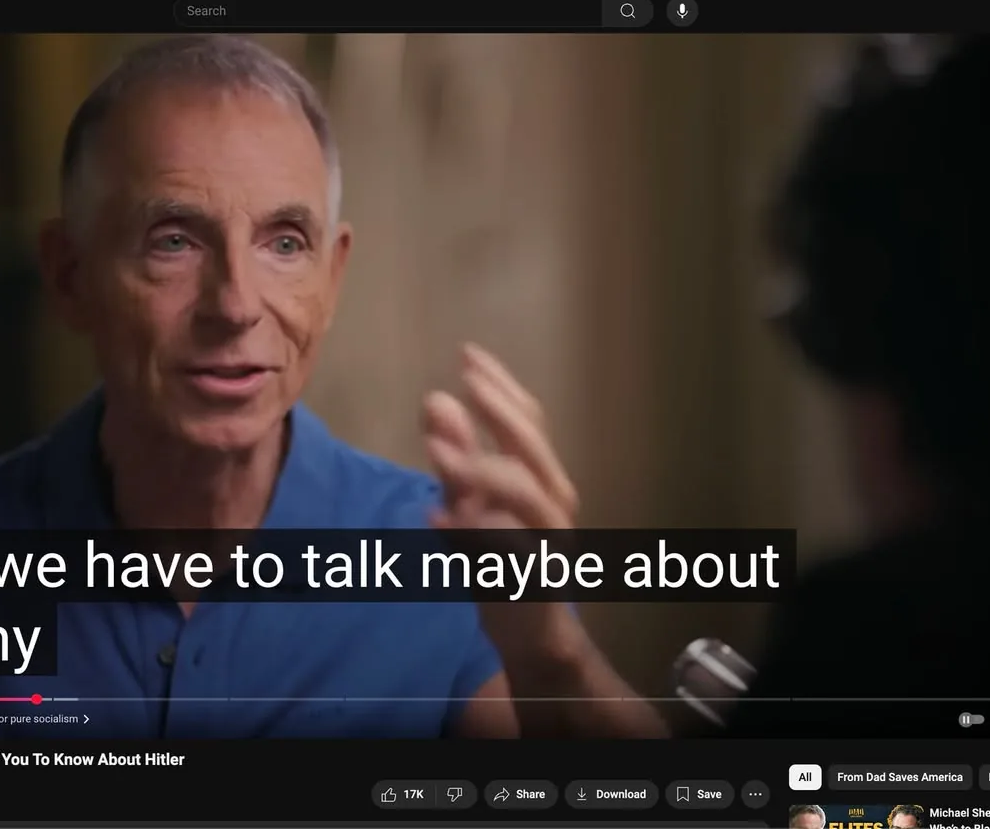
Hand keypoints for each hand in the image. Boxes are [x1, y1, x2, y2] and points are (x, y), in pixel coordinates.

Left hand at [422, 344, 587, 664]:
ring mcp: (549, 540)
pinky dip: (474, 532)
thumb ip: (456, 458)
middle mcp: (552, 502)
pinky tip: (437, 517)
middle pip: (531, 447)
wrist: (531, 636)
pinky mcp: (535, 579)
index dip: (501, 385)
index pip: (526, 420)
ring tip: (439, 451)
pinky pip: (508, 551)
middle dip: (500, 413)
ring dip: (482, 469)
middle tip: (465, 384)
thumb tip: (437, 400)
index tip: (468, 354)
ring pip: (526, 494)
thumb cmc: (502, 564)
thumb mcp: (471, 504)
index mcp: (540, 478)